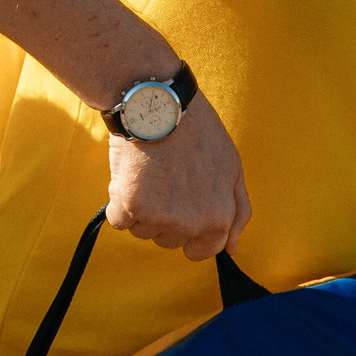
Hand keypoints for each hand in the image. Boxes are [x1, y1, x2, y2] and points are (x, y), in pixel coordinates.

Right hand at [105, 93, 250, 261]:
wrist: (160, 105)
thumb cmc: (198, 131)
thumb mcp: (232, 169)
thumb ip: (237, 211)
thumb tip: (230, 248)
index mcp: (219, 218)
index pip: (202, 251)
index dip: (189, 233)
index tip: (180, 214)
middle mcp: (190, 224)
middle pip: (169, 241)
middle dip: (164, 218)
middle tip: (165, 181)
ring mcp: (159, 217)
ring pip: (142, 232)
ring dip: (140, 209)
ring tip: (148, 173)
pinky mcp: (129, 206)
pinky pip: (118, 220)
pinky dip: (118, 202)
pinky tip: (129, 175)